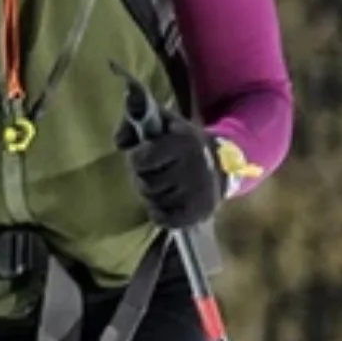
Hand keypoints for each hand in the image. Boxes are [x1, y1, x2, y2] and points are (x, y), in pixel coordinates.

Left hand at [115, 105, 222, 230]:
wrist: (222, 162)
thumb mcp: (161, 120)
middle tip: (155, 172)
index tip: (144, 156)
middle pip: (146, 185)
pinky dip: (159, 214)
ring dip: (153, 196)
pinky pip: (164, 221)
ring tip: (165, 184)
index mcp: (184, 140)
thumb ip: (134, 120)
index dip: (137, 159)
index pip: (141, 160)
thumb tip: (119, 141)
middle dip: (144, 179)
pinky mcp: (200, 212)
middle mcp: (194, 166)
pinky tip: (167, 202)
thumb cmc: (181, 140)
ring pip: (154, 202)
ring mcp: (198, 192)